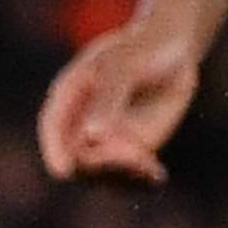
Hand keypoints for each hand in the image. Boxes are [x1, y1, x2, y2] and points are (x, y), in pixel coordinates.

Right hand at [35, 11, 205, 183]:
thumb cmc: (141, 48)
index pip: (53, 129)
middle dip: (100, 164)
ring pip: (103, 172)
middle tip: (135, 157)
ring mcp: (107, 138)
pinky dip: (141, 178)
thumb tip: (91, 135)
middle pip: (77, 158)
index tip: (66, 170)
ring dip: (123, 175)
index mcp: (69, 97)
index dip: (55, 151)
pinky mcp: (133, 148)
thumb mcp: (124, 67)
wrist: (174, 49)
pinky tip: (156, 175)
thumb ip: (107, 99)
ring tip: (149, 168)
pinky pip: (130, 174)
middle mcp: (82, 122)